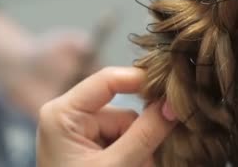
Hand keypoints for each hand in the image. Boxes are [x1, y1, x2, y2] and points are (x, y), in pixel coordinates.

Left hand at [36, 67, 175, 166]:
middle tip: (146, 158)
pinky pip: (123, 140)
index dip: (142, 80)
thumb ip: (147, 133)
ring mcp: (79, 131)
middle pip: (123, 108)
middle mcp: (68, 116)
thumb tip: (175, 104)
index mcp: (62, 113)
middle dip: (141, 134)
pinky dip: (133, 156)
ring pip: (129, 127)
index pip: (109, 79)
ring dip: (140, 149)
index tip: (173, 90)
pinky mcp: (88, 146)